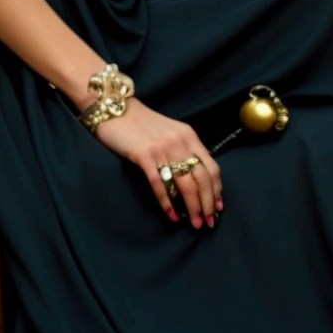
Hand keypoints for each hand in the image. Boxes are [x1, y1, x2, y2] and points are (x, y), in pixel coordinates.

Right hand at [90, 98, 222, 229]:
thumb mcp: (170, 132)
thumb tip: (195, 178)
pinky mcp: (144, 155)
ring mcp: (162, 149)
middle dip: (207, 204)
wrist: (115, 109)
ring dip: (192, 207)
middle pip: (202, 179)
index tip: (217, 207)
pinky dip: (167, 202)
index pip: (212, 167)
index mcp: (189, 136)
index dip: (216, 190)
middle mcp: (180, 142)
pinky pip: (160, 184)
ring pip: (185, 184)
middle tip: (207, 222)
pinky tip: (171, 215)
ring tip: (194, 223)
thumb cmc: (142, 123)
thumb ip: (184, 149)